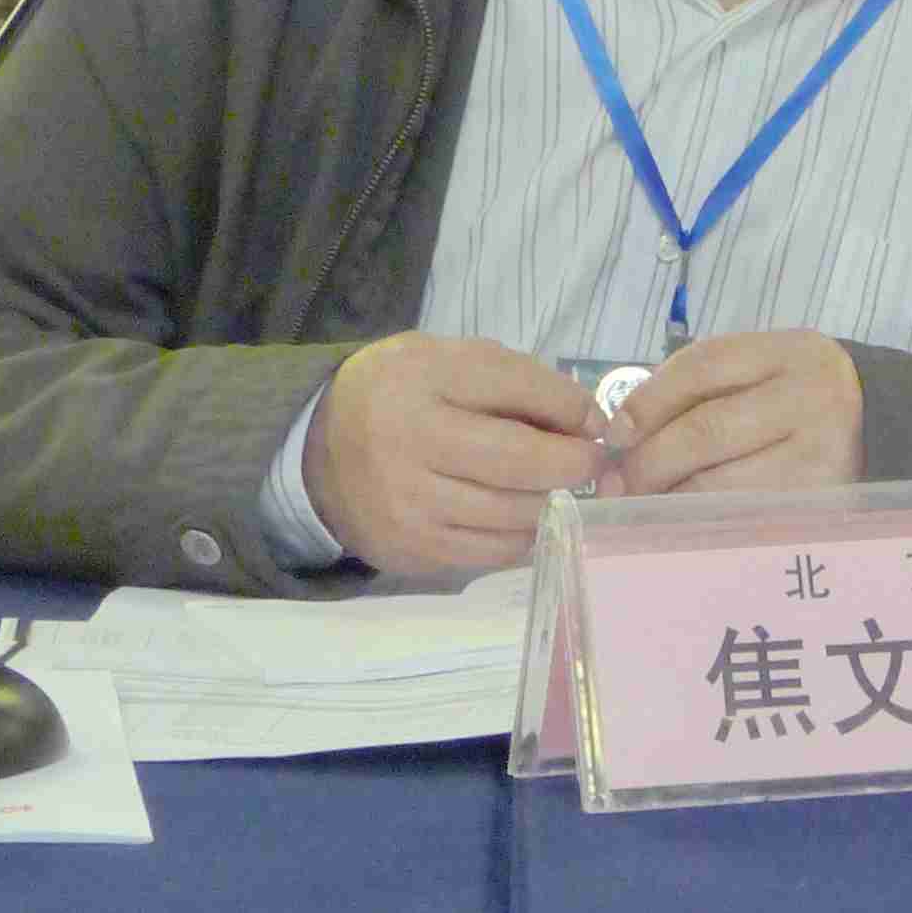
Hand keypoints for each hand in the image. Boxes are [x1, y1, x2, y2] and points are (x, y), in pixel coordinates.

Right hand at [302, 333, 616, 577]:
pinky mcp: (410, 552)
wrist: (317, 450)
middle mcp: (411, 444)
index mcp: (422, 380)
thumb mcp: (446, 359)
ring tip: (555, 486)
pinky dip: (522, 536)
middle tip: (592, 460)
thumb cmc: (400, 393)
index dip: (570, 406)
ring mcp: (408, 506)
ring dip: (550, 501)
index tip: (594, 419)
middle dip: (573, 462)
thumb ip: (514, 378)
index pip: (516, 389)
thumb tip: (586, 420)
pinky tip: (525, 515)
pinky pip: (491, 553)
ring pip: (512, 514)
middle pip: (519, 460)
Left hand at [612, 330, 863, 497]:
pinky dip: (700, 520)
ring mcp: (821, 456)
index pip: (703, 367)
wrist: (875, 422)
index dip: (648, 400)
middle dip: (649, 460)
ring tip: (640, 504)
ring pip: (720, 483)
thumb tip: (623, 435)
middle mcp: (811, 398)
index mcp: (789, 353)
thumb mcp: (759, 367)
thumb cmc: (794, 393)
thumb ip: (700, 387)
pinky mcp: (819, 504)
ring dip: (667, 497)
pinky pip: (742, 516)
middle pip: (707, 430)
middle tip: (616, 483)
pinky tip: (678, 520)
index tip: (615, 433)